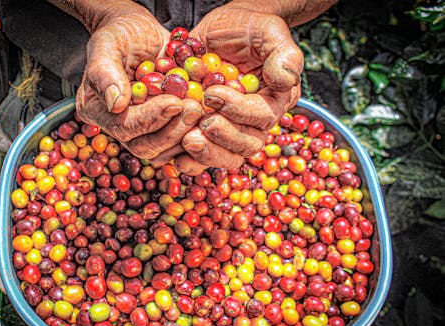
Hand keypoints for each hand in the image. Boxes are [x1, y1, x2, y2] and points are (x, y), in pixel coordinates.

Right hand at [73, 1, 201, 158]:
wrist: (142, 34)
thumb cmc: (121, 34)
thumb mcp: (108, 44)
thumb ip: (105, 71)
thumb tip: (115, 104)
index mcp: (99, 112)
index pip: (126, 127)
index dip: (151, 118)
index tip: (175, 102)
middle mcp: (120, 128)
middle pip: (147, 147)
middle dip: (173, 130)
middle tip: (195, 108)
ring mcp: (145, 133)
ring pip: (166, 152)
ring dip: (187, 135)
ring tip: (204, 111)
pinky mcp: (166, 131)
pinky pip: (182, 145)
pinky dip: (198, 135)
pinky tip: (212, 118)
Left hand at [168, 4, 303, 174]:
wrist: (220, 31)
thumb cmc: (247, 29)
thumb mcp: (268, 32)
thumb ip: (283, 55)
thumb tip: (285, 80)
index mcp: (274, 101)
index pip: (262, 117)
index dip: (238, 110)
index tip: (212, 93)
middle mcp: (254, 122)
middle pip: (246, 146)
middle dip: (223, 138)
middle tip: (201, 124)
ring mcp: (230, 130)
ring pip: (226, 157)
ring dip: (206, 155)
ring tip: (187, 140)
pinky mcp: (206, 133)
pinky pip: (201, 158)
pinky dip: (188, 160)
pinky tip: (175, 154)